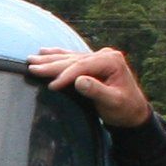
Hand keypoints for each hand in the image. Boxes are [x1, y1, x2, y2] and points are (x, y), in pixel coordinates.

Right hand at [26, 45, 152, 126]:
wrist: (133, 113)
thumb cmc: (125, 110)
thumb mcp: (112, 103)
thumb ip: (97, 91)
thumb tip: (79, 81)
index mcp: (112, 61)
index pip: (82, 66)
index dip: (65, 75)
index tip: (51, 86)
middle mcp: (105, 55)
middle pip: (73, 59)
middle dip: (51, 64)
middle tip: (31, 66)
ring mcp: (99, 57)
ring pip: (70, 58)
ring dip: (50, 59)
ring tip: (32, 59)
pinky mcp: (94, 62)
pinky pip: (72, 58)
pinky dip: (58, 56)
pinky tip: (45, 52)